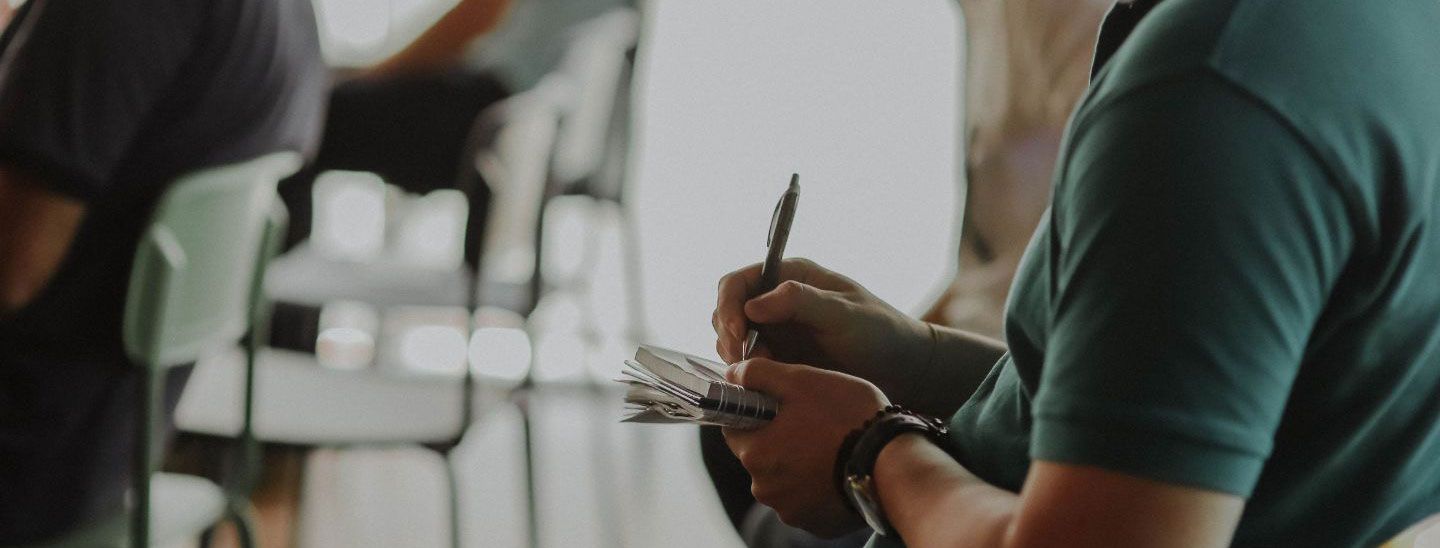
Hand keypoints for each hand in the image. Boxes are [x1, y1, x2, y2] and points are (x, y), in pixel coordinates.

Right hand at [713, 258, 931, 394]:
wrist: (902, 369)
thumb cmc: (880, 333)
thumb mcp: (845, 314)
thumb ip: (800, 302)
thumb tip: (754, 304)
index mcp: (791, 276)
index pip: (738, 282)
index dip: (729, 306)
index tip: (739, 335)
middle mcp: (777, 300)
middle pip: (727, 311)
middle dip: (729, 336)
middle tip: (747, 361)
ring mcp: (776, 330)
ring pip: (732, 339)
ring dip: (737, 356)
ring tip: (765, 372)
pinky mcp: (780, 358)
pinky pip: (747, 363)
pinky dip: (747, 372)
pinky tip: (768, 381)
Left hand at [722, 358, 888, 537]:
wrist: (893, 464)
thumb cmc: (847, 417)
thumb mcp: (802, 380)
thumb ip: (759, 374)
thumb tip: (732, 373)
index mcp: (755, 453)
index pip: (735, 427)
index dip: (756, 412)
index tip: (780, 405)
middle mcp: (765, 488)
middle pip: (760, 455)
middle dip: (779, 438)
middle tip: (814, 422)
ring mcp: (791, 510)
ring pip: (784, 479)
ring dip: (798, 464)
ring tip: (832, 446)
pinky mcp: (816, 524)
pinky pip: (807, 501)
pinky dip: (818, 486)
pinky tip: (839, 469)